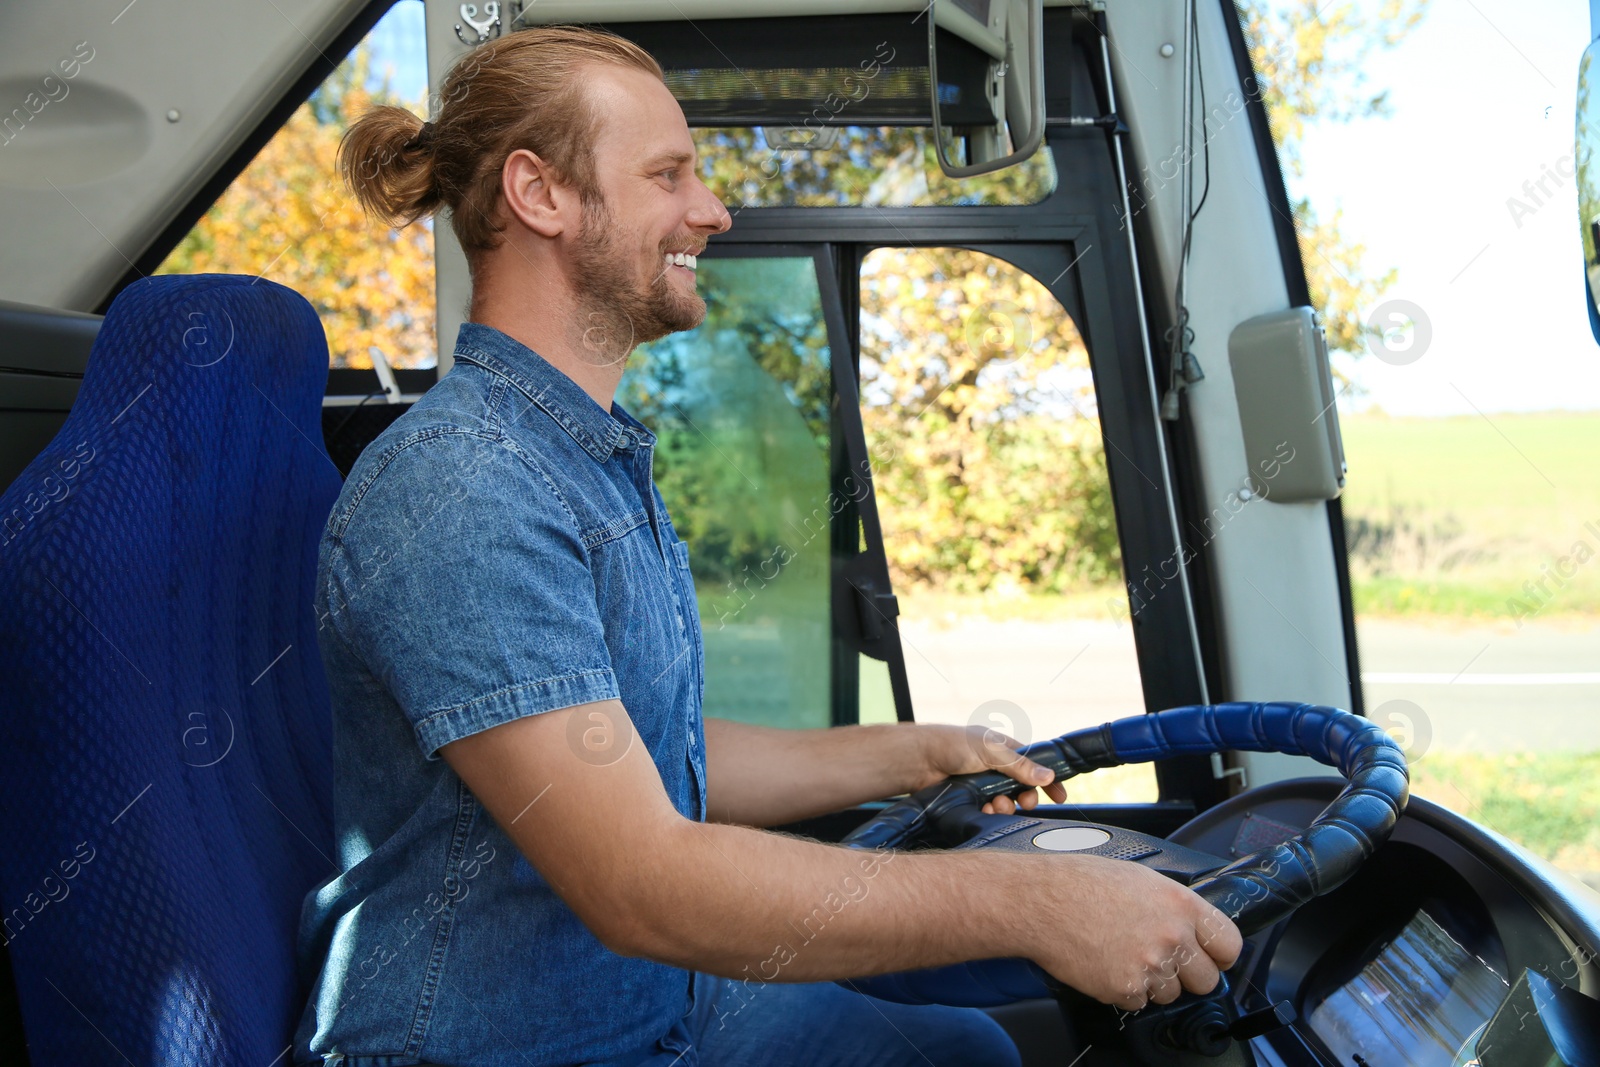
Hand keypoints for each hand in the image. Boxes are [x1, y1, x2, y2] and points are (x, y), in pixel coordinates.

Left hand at [913, 724, 1067, 815]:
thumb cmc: (952, 745)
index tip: (1060, 797)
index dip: (1048, 781)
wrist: (918, 761)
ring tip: (996, 806)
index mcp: (1003, 749)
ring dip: (1005, 808)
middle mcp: (995, 767)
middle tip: (1025, 802)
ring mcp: (982, 784)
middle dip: (1026, 798)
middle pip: (1022, 789)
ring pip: (1006, 803)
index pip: (1034, 765)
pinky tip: (983, 811)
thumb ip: (1019, 765)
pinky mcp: (970, 800)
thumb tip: (1048, 776)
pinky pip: (988, 812)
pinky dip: (989, 814)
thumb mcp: (990, 751)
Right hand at [1033, 856, 1242, 1010]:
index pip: (1229, 943)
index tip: (1212, 958)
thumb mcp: (1139, 878)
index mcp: (1180, 903)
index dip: (1220, 955)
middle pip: (1206, 980)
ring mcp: (1150, 965)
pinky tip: (1105, 963)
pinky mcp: (1125, 988)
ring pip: (1170, 994)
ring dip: (1151, 982)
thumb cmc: (1079, 882)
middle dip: (1186, 975)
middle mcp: (1171, 936)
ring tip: (1121, 954)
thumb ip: (1172, 904)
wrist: (1040, 901)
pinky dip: (1123, 989)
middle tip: (1161, 960)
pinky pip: (1138, 1002)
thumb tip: (1190, 925)